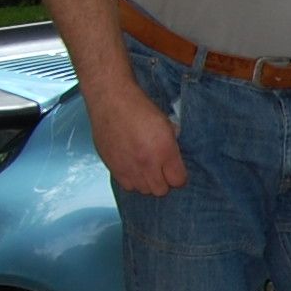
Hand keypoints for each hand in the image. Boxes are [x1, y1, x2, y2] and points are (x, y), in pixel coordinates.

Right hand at [87, 79, 186, 194]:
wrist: (111, 100)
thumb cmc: (139, 108)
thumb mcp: (166, 123)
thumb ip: (172, 144)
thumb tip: (174, 157)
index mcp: (164, 151)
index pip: (178, 181)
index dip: (179, 176)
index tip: (176, 170)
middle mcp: (147, 163)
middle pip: (161, 190)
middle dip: (163, 181)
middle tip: (160, 169)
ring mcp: (128, 167)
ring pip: (143, 190)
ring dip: (147, 182)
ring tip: (145, 168)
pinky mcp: (113, 167)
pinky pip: (127, 186)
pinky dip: (132, 180)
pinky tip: (133, 167)